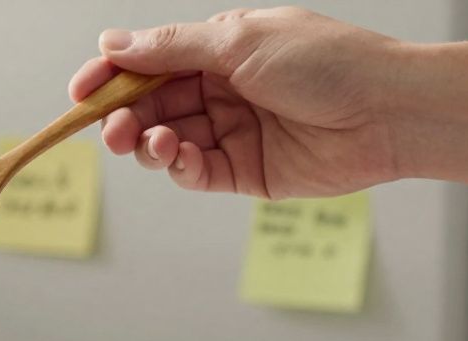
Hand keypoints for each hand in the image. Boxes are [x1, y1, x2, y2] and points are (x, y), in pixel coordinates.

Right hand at [70, 7, 403, 198]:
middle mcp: (221, 91)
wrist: (387, 111)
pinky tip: (180, 156)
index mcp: (219, 50)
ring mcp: (231, 132)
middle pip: (150, 106)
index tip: (80, 92)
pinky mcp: (244, 173)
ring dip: (149, 143)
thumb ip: (170, 47)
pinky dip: (179, 167)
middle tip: (111, 128)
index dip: (111, 77)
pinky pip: (195, 173)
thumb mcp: (239, 41)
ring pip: (166, 142)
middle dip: (124, 117)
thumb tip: (112, 42)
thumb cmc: (327, 63)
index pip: (149, 63)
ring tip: (153, 140)